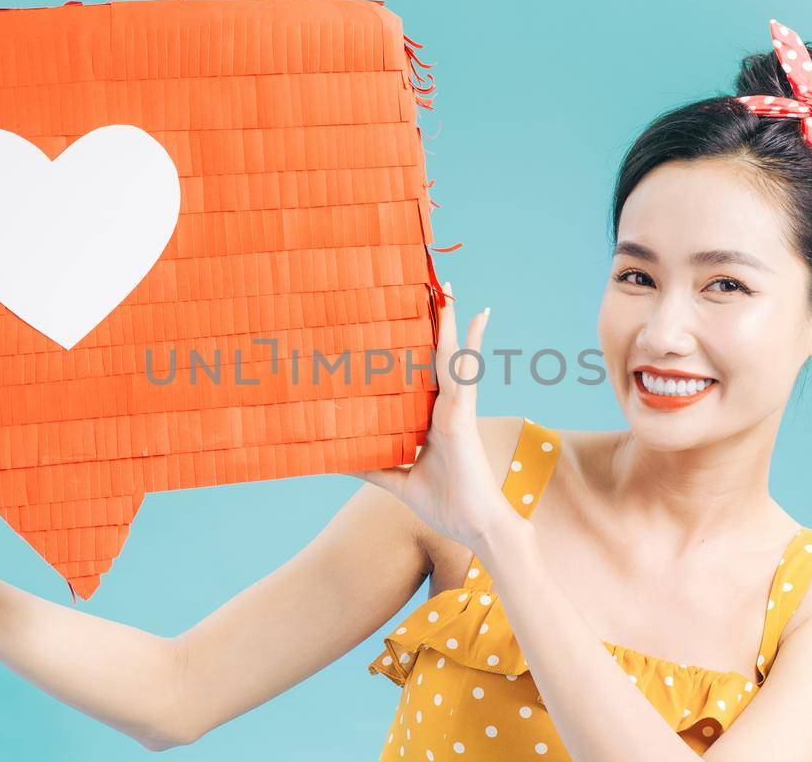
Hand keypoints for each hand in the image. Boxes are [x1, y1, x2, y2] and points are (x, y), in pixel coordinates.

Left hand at [352, 282, 521, 552]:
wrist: (475, 525)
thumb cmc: (445, 504)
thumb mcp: (397, 480)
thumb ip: (370, 466)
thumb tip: (333, 459)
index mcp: (432, 420)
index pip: (420, 375)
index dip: (414, 347)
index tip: (401, 319)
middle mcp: (444, 407)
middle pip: (435, 357)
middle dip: (431, 323)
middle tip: (426, 285)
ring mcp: (455, 408)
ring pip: (449, 355)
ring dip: (449, 319)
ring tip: (445, 286)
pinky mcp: (462, 414)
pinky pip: (463, 372)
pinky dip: (470, 342)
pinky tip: (477, 315)